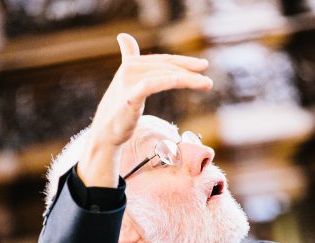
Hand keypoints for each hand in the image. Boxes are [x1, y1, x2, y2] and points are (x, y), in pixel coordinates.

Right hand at [78, 33, 212, 186]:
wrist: (106, 133)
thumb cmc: (119, 110)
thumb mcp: (127, 83)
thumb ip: (128, 58)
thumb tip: (124, 36)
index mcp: (131, 64)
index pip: (164, 60)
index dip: (184, 61)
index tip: (203, 65)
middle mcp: (129, 69)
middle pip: (167, 67)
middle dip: (190, 71)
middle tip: (209, 81)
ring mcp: (128, 81)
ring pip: (165, 75)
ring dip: (188, 78)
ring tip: (206, 84)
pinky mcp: (130, 96)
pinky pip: (152, 84)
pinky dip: (169, 81)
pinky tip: (185, 81)